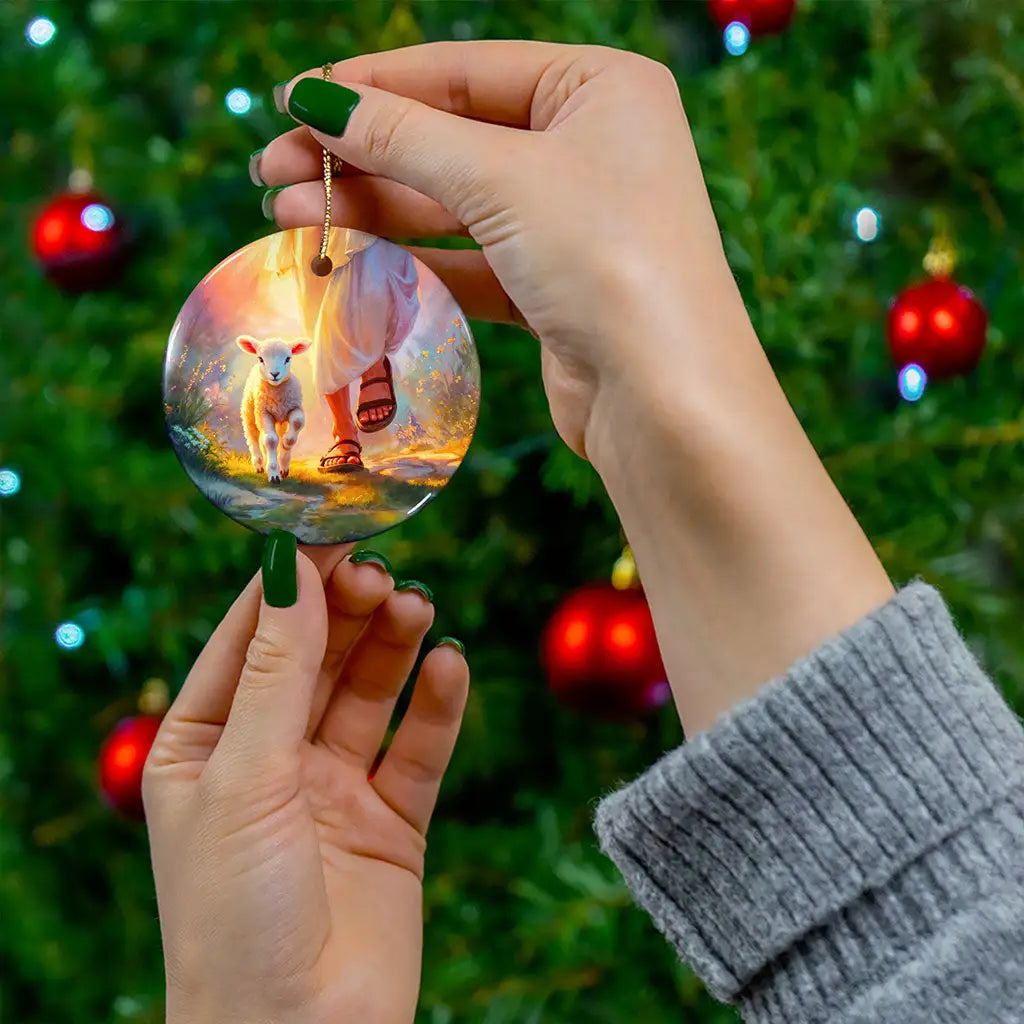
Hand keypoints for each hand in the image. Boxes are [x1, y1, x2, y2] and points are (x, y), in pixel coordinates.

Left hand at [143, 539, 468, 1023]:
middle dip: (347, 612)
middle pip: (316, 657)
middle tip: (382, 574)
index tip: (332, 530)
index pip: (250, 639)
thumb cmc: (235, 916)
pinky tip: (450, 665)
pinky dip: (437, 705)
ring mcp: (332, 789)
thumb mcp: (245, 777)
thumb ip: (277, 671)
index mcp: (205, 746)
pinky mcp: (391, 821)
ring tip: (417, 609)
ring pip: (369, 693)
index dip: (290, 584)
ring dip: (393, 646)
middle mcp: (269, 760)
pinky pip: (418, 747)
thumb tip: (291, 567)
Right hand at [256, 41, 738, 461]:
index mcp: (600, 88)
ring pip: (454, 204)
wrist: (666, 397)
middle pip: (452, 138)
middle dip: (361, 155)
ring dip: (373, 210)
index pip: (464, 72)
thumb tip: (316, 99)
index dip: (372, 86)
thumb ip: (404, 136)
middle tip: (272, 171)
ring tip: (288, 216)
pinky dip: (413, 262)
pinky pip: (471, 262)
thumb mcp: (500, 178)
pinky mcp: (555, 289)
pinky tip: (349, 260)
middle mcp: (591, 148)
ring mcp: (574, 223)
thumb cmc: (606, 259)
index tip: (292, 101)